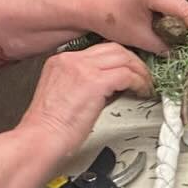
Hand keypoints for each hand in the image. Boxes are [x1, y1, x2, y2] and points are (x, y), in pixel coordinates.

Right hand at [20, 44, 151, 164]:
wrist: (41, 139)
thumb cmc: (50, 128)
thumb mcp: (66, 96)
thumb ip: (87, 85)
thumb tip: (112, 87)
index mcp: (61, 61)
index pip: (99, 50)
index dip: (119, 59)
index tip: (130, 69)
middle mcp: (70, 60)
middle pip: (113, 48)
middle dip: (133, 61)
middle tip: (144, 75)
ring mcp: (82, 69)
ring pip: (123, 57)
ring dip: (139, 71)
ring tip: (146, 84)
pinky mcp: (94, 82)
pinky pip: (127, 75)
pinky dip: (139, 82)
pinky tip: (142, 92)